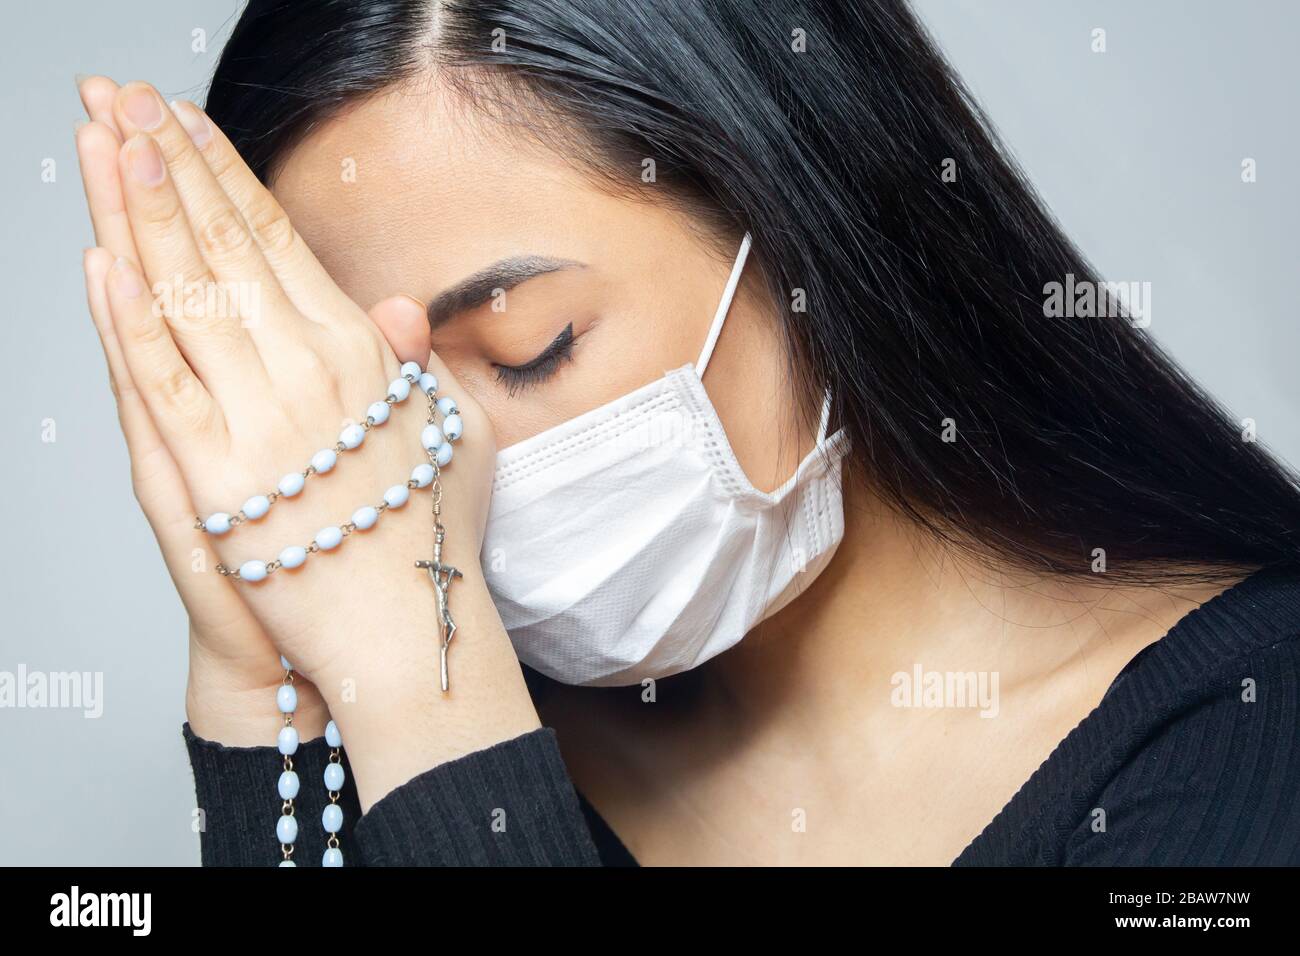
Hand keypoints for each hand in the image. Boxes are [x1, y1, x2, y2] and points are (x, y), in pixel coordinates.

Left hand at [78, 82, 539, 797]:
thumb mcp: (453, 437)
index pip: (279, 242)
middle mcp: (309, 371)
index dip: (226, 174)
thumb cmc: (429, 539)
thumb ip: (421, 368)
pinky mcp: (212, 476)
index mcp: (362, 355)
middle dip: (169, 164)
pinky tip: (105, 261)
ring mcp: (257, 420)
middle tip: (124, 96)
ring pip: (188, 296)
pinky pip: (165, 384)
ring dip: (140, 212)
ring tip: (104, 138)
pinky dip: (130, 322)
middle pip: (225, 248)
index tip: (187, 122)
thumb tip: (400, 308)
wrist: (405, 634)